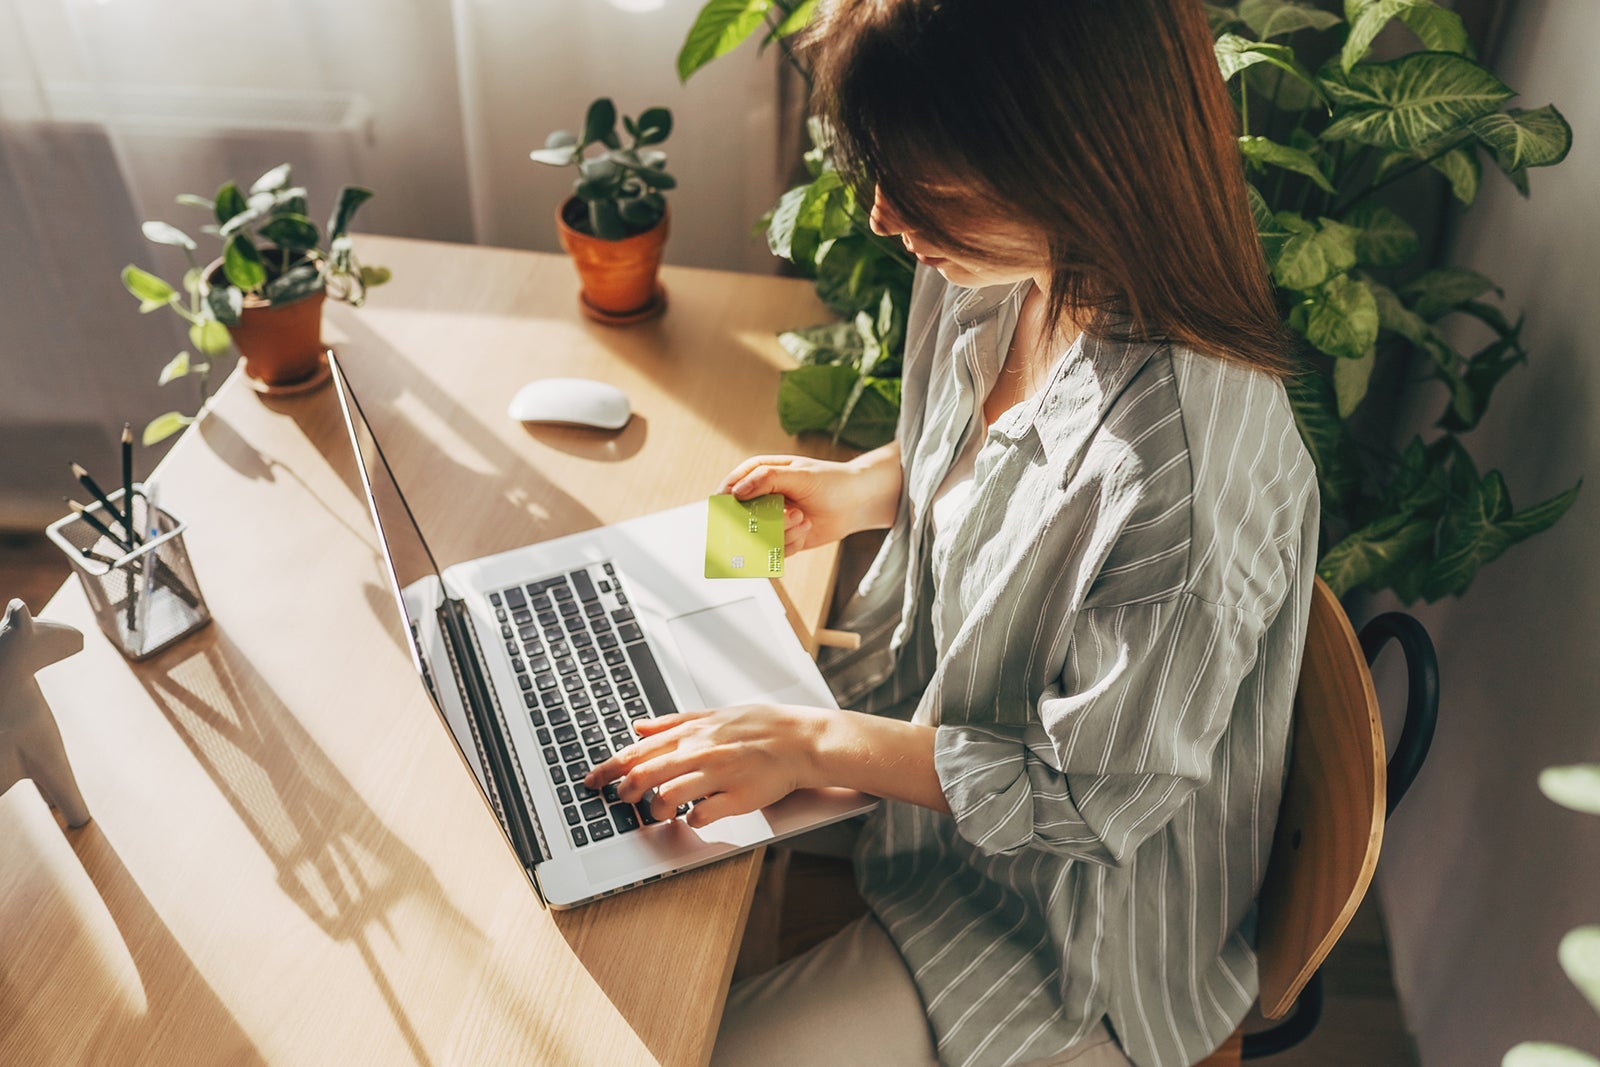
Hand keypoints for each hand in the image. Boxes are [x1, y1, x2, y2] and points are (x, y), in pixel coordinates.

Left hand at [583, 705, 835, 826]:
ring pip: (671, 795)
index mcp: (692, 732)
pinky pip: (704, 814)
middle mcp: (701, 751)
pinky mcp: (738, 797)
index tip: (591, 781)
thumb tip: (638, 725)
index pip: (639, 750)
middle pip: (648, 773)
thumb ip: (672, 722)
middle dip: (627, 790)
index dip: (610, 768)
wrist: (800, 740)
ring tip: (661, 812)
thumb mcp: (713, 714)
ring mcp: (719, 775)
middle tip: (621, 800)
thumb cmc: (759, 727)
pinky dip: (692, 820)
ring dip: (658, 808)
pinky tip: (694, 818)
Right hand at [716, 444, 901, 554]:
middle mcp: (760, 497)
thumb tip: (737, 491)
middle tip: (791, 514)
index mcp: (758, 473)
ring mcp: (770, 519)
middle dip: (765, 522)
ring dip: (783, 532)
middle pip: (740, 519)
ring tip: (803, 519)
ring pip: (758, 537)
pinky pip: (773, 550)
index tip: (737, 514)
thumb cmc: (832, 482)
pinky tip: (805, 529)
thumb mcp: (800, 475)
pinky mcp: (780, 537)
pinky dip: (791, 543)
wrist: (856, 503)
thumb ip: (767, 479)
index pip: (729, 489)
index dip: (729, 503)